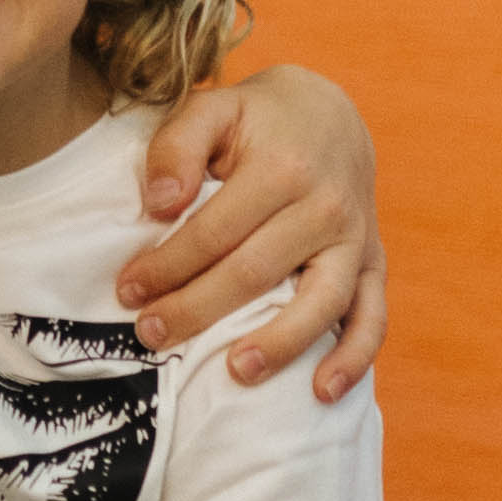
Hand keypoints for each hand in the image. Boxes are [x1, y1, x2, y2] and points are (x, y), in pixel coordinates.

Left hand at [120, 65, 384, 400]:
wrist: (331, 114)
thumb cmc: (258, 119)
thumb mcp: (212, 108)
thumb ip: (176, 145)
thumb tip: (159, 203)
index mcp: (282, 167)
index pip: (214, 231)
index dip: (167, 265)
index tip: (128, 290)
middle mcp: (326, 206)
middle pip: (256, 273)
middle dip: (197, 309)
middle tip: (151, 334)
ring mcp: (356, 239)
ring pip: (320, 302)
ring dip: (278, 344)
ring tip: (235, 373)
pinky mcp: (373, 263)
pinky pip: (372, 317)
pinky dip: (353, 358)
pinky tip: (322, 392)